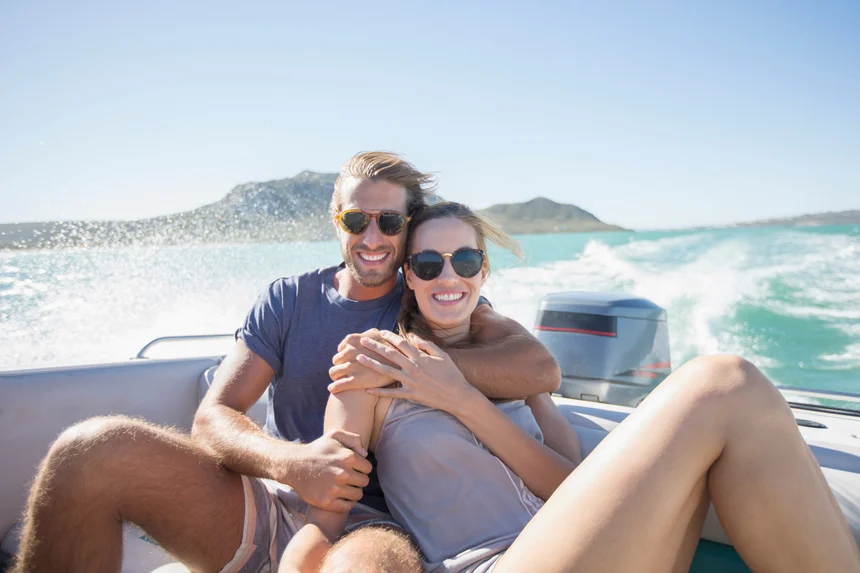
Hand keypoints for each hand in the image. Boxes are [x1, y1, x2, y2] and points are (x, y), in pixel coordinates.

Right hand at [286, 430, 372, 512]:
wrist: (294, 465)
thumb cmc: (316, 450)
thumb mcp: (334, 435)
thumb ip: (354, 439)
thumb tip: (365, 454)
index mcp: (348, 457)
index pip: (368, 468)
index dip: (361, 469)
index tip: (354, 469)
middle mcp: (343, 473)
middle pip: (364, 482)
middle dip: (358, 480)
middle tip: (349, 479)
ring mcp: (335, 489)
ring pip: (357, 495)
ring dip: (353, 492)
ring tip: (345, 488)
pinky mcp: (327, 502)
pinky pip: (347, 507)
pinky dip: (347, 504)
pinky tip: (341, 498)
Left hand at [328, 329, 396, 392]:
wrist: (400, 367)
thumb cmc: (392, 349)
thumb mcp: (382, 336)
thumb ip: (371, 333)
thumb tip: (367, 333)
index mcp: (354, 339)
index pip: (340, 348)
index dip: (343, 353)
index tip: (347, 358)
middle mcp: (350, 352)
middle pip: (335, 360)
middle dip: (338, 364)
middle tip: (344, 369)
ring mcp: (352, 367)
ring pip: (333, 372)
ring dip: (334, 376)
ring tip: (337, 379)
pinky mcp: (355, 381)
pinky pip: (338, 385)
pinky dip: (334, 387)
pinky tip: (334, 389)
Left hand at [359, 331, 481, 414]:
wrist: (457, 395)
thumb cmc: (452, 374)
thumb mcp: (442, 355)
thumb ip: (427, 345)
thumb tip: (414, 337)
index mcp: (420, 357)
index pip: (402, 343)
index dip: (390, 336)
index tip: (381, 332)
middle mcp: (413, 368)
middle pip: (390, 355)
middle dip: (375, 346)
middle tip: (362, 341)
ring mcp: (411, 382)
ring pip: (387, 371)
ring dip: (371, 364)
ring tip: (359, 358)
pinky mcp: (410, 395)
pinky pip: (392, 393)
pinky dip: (380, 392)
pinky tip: (368, 389)